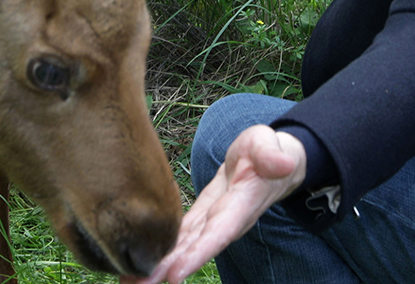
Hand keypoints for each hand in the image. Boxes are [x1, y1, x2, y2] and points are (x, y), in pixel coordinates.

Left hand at [122, 125, 306, 283]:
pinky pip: (179, 238)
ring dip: (158, 267)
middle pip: (195, 250)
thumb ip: (272, 155)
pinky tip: (139, 264)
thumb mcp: (269, 145)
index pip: (218, 233)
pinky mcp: (201, 218)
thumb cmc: (267, 150)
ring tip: (130, 283)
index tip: (175, 274)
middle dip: (167, 270)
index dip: (198, 254)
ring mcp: (212, 223)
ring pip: (183, 248)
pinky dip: (161, 252)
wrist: (268, 161)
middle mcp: (225, 222)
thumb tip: (284, 163)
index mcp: (240, 205)